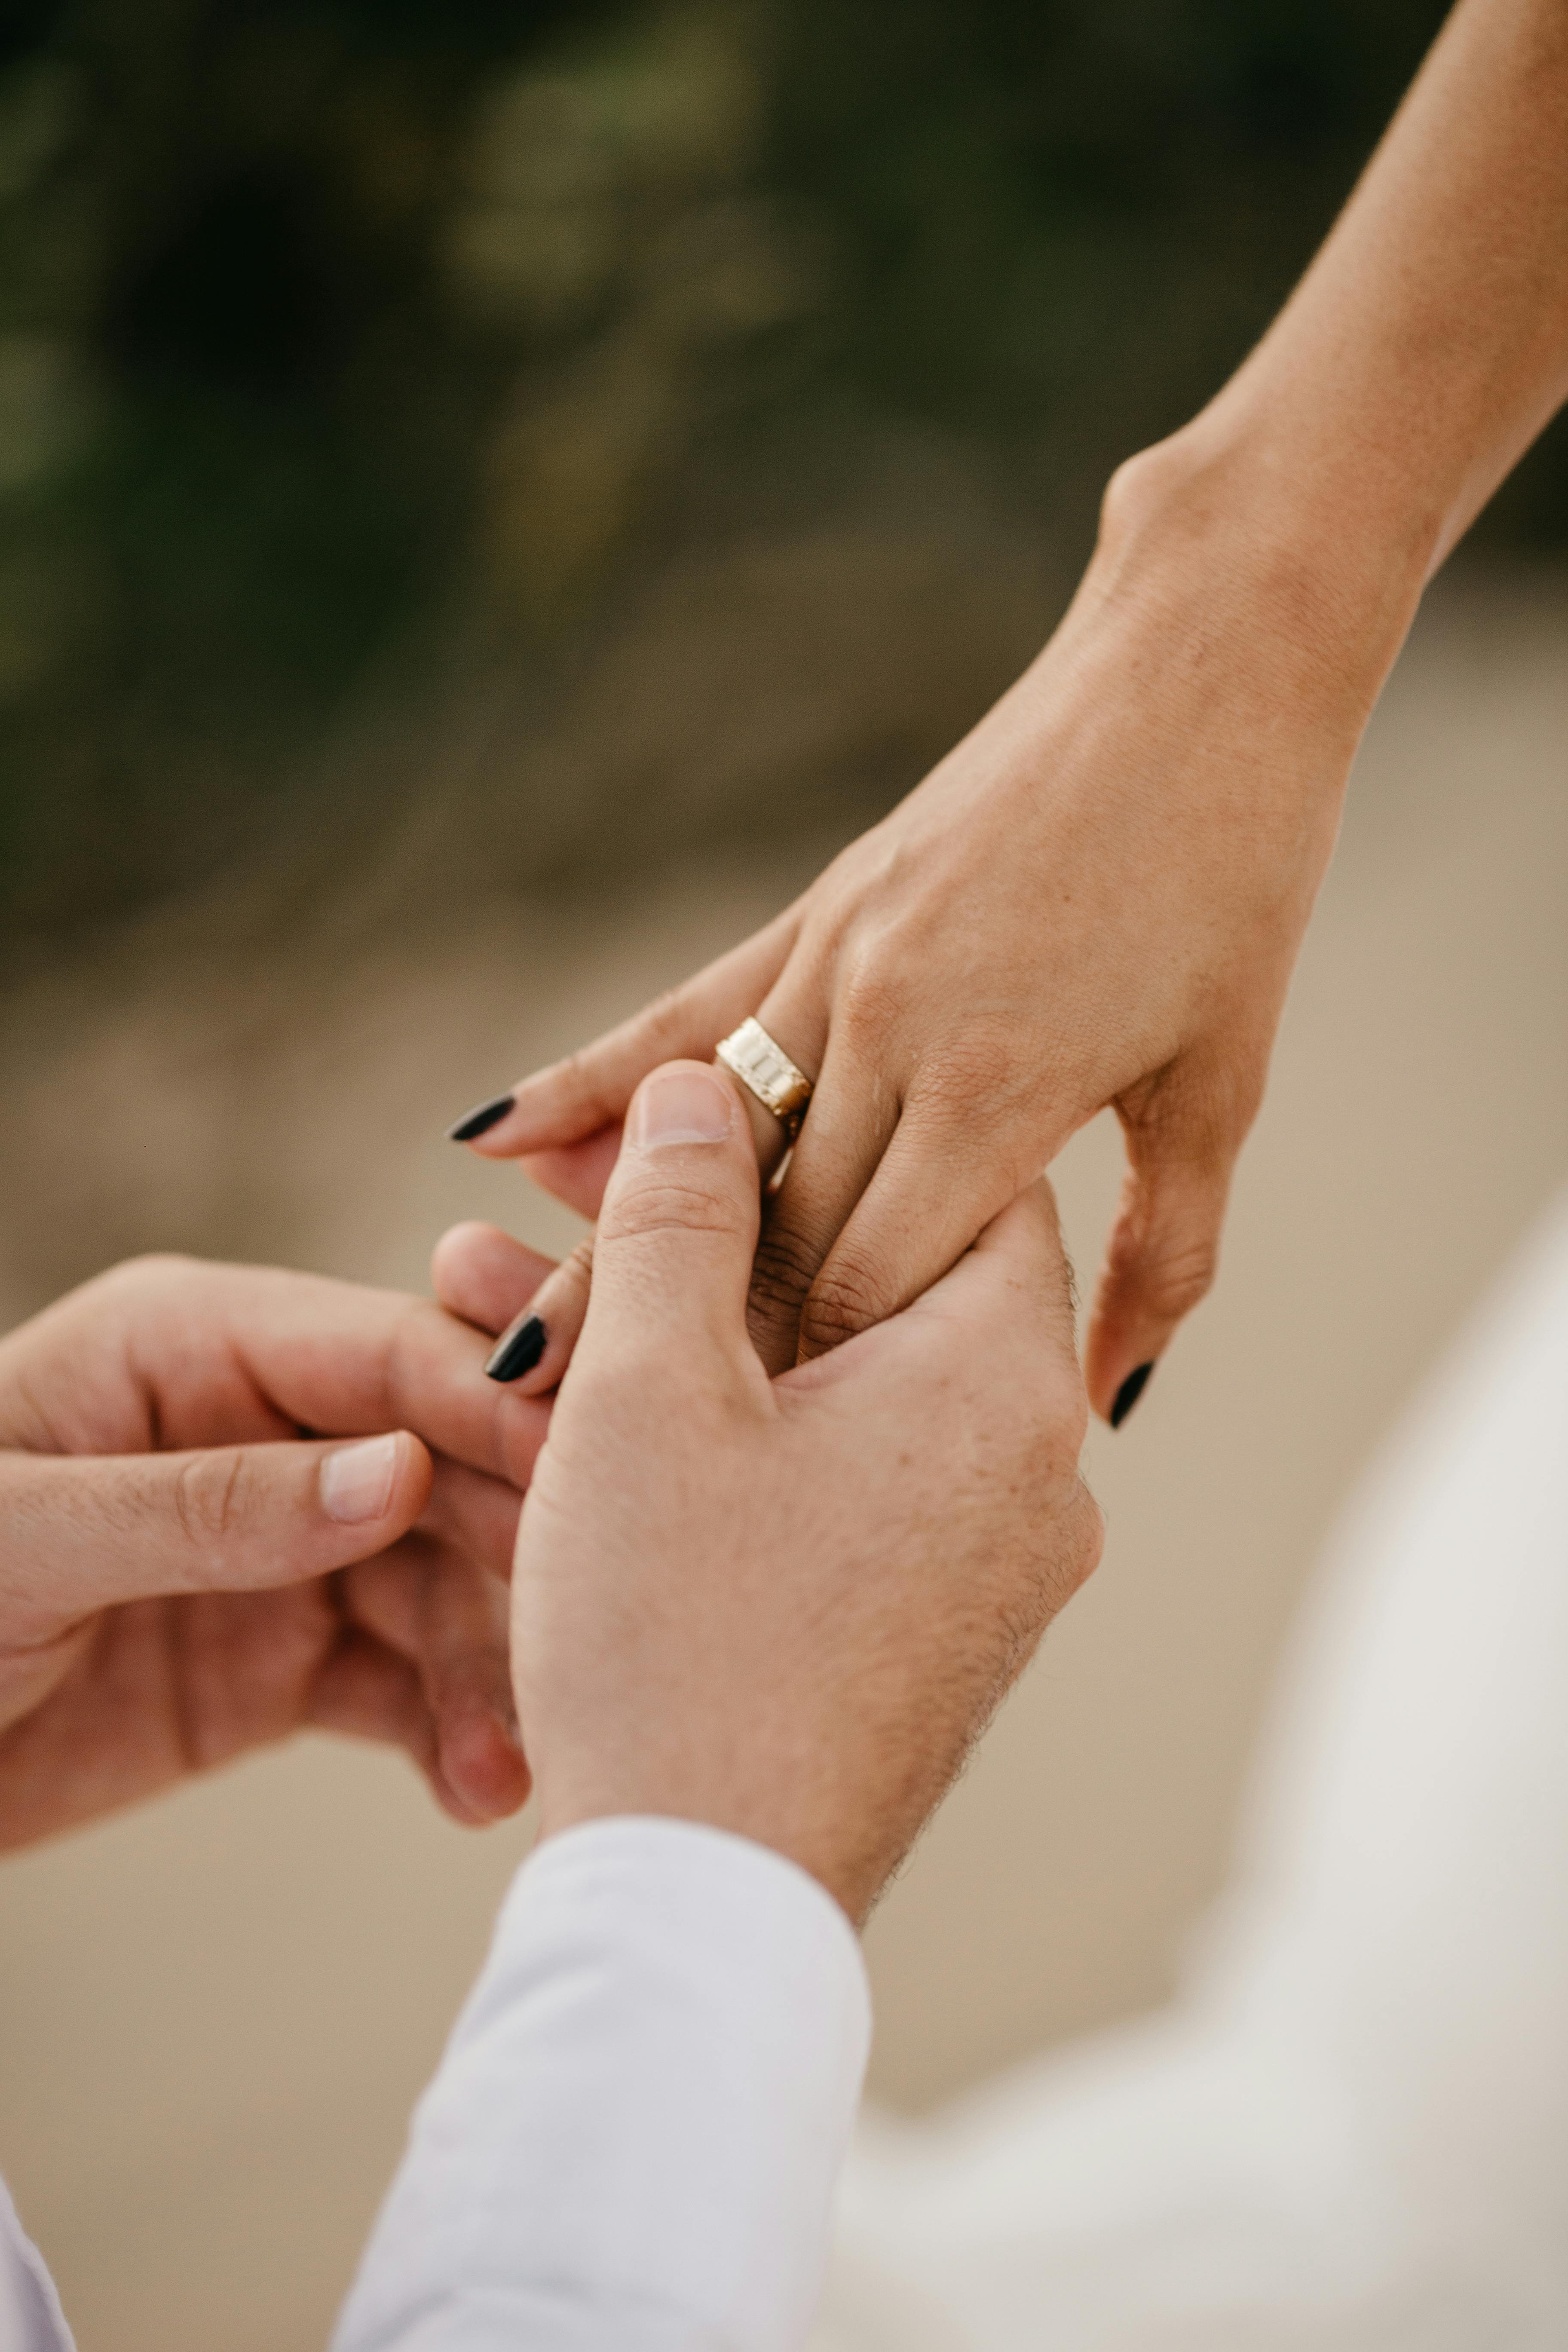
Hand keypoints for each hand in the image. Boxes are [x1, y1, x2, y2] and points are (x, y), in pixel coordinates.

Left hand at [0, 1254, 554, 1848]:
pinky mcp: (283, 1658)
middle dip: (517, 1543)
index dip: (496, 1401)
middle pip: (439, 1463)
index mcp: (199, 1344)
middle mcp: (263, 1430)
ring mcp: (279, 1547)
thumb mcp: (23, 1533)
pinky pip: (396, 1679)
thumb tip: (392, 1473)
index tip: (594, 1467)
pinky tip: (478, 1787)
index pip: (385, 1352)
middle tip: (589, 1630)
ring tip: (517, 1760)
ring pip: (437, 1582)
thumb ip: (207, 1503)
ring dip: (489, 1664)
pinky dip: (446, 1729)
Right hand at [441, 1062, 1101, 1924]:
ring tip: (591, 1350)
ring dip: (742, 1362)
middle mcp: (1039, 1475)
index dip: (836, 1127)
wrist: (704, 1908)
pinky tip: (654, 1466)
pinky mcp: (947, 1646)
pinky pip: (868, 1501)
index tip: (714, 1118)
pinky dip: (773, 1460)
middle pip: (904, 1291)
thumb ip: (681, 1214)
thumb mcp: (651, 1388)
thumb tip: (701, 1083)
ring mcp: (1004, 1574)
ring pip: (870, 1405)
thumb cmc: (677, 1637)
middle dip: (753, 1251)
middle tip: (607, 1225)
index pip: (968, 1173)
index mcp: (1001, 1382)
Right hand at [449, 440, 1392, 1421]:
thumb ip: (1163, 1256)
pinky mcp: (819, 908)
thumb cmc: (1236, 881)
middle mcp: (896, 1033)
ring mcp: (842, 962)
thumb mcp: (1221, 1089)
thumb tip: (1117, 1399)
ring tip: (522, 1341)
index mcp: (1000, 1098)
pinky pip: (687, 1010)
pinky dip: (592, 1076)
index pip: (865, 1288)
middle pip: (769, 1236)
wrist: (1201, 666)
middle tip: (601, 1443)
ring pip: (706, 1142)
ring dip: (621, 1249)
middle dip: (700, 1352)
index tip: (757, 1480)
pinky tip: (492, 1133)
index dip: (809, 1388)